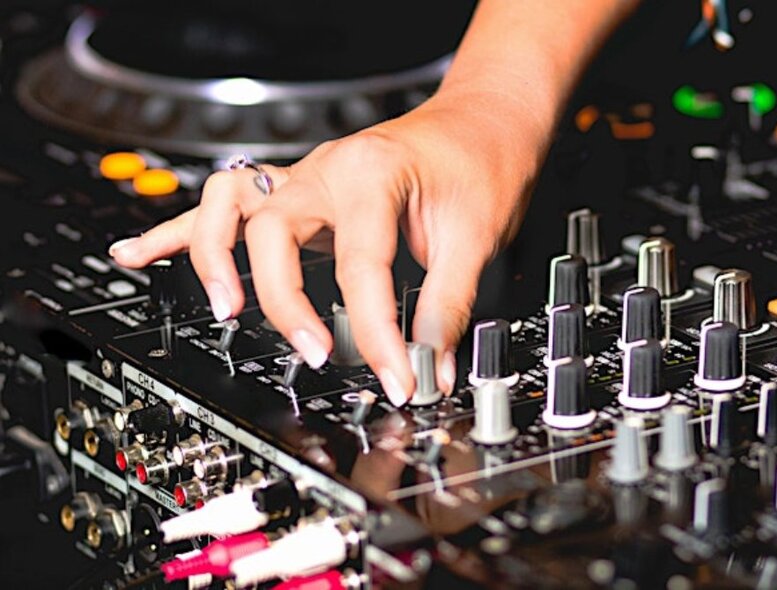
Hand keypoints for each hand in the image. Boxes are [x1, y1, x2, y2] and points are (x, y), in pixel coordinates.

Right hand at [108, 90, 542, 404]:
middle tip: (316, 354)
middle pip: (272, 236)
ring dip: (213, 258)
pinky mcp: (296, 192)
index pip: (362, 270)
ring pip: (228, 208)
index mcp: (370, 175)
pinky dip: (178, 233)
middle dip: (285, 304)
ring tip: (222, 308)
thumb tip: (428, 366)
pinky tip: (138, 253)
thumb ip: (448, 305)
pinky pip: (223, 206)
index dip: (379, 336)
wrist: (478, 122)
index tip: (399, 379)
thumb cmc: (478, 162)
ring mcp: (303, 177)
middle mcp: (324, 171)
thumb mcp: (477, 235)